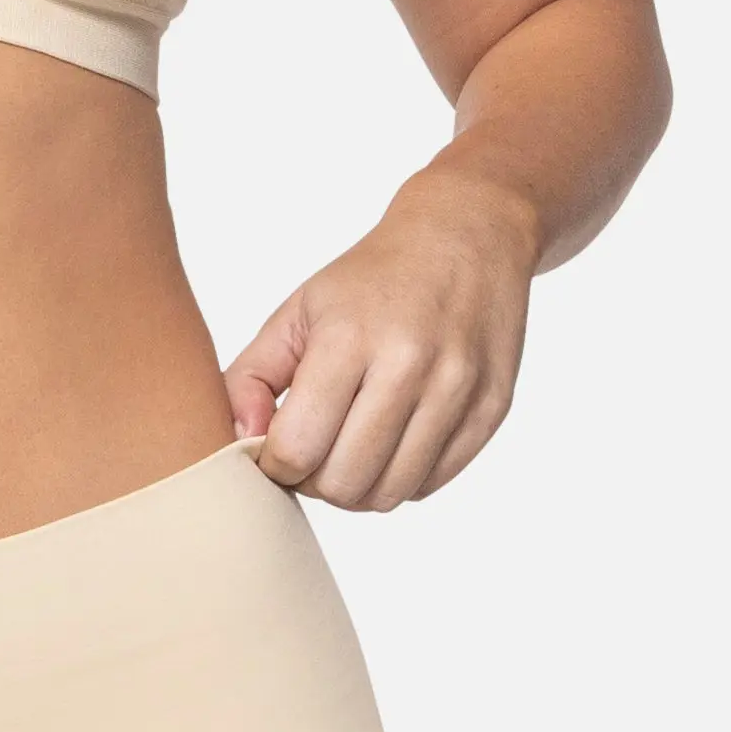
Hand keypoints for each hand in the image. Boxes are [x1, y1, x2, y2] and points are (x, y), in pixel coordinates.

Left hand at [222, 172, 537, 511]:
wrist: (466, 236)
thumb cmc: (372, 279)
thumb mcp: (298, 311)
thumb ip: (251, 377)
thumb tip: (239, 442)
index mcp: (350, 337)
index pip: (297, 448)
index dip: (274, 464)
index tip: (275, 448)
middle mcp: (410, 365)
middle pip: (343, 482)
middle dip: (314, 481)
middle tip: (312, 451)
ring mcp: (457, 390)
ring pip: (388, 494)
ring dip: (357, 487)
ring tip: (348, 448)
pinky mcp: (491, 409)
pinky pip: (430, 483)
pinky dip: (400, 477)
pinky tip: (391, 440)